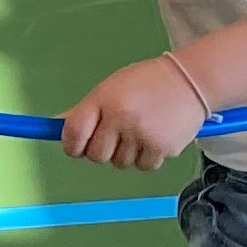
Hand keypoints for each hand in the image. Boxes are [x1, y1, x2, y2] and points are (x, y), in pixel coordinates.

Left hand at [58, 55, 207, 170]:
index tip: (76, 147)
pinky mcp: (162, 148)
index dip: (71, 145)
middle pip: (95, 155)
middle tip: (115, 135)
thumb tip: (55, 126)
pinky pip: (143, 167)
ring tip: (140, 130)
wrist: (191, 80)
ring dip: (126, 153)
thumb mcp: (111, 88)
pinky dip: (147, 157)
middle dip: (101, 150)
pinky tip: (155, 136)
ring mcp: (142, 135)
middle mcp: (121, 118)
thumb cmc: (145, 83)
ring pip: (120, 163)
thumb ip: (85, 110)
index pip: (74, 133)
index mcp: (104, 99)